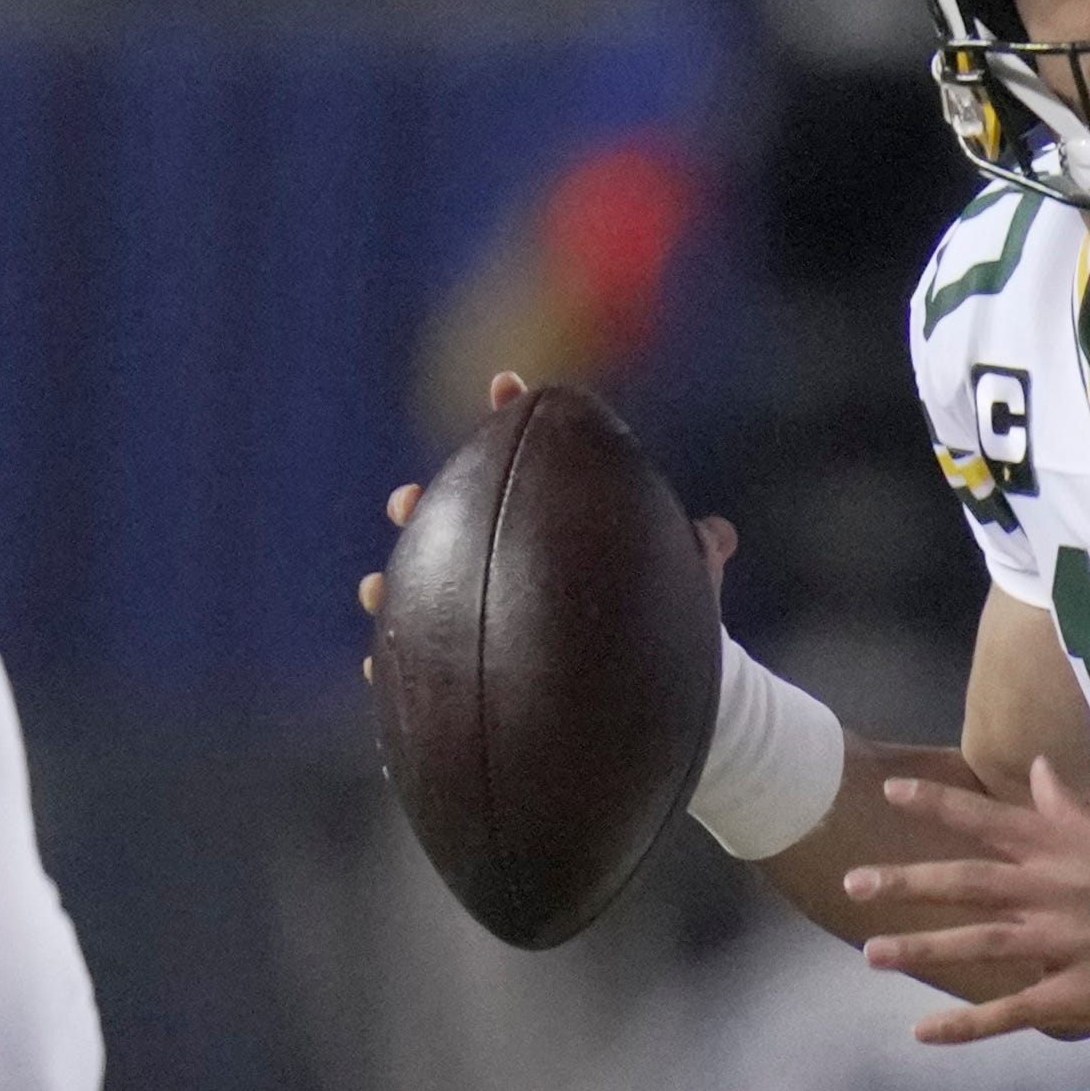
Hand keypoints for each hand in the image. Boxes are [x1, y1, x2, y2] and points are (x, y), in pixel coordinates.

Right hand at [356, 373, 736, 671]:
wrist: (664, 704)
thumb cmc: (676, 635)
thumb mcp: (690, 591)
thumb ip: (697, 557)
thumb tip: (715, 536)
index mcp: (558, 524)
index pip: (533, 457)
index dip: (516, 414)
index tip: (506, 385)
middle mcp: (513, 563)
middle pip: (456, 518)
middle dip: (424, 504)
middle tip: (407, 500)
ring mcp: (487, 613)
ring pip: (425, 591)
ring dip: (394, 583)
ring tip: (374, 585)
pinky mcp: (476, 669)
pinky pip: (426, 666)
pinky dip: (397, 666)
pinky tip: (376, 670)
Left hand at [851, 759, 1089, 1050]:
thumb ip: (1074, 809)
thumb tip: (1037, 768)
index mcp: (1073, 852)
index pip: (996, 819)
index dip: (942, 804)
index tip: (890, 790)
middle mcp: (1063, 891)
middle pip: (974, 881)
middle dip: (910, 881)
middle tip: (853, 880)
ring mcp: (1071, 944)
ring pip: (983, 943)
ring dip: (925, 948)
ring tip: (872, 954)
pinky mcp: (1081, 993)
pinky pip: (1014, 1011)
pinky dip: (968, 1026)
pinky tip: (923, 1033)